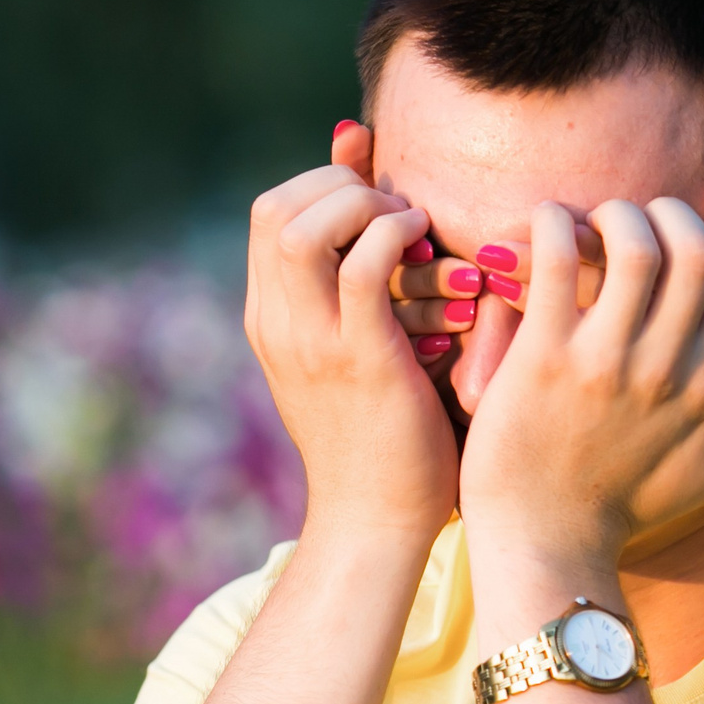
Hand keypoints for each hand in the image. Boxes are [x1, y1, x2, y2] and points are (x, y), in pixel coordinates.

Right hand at [243, 160, 455, 541]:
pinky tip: (433, 256)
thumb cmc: (386, 435)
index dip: (326, 182)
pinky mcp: (357, 360)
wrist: (376, 522)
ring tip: (413, 231)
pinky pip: (361, 269)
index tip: (383, 199)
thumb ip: (365, 286)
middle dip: (343, 184)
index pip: (270, 211)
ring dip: (366, 208)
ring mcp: (310, 341)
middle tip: (397, 211)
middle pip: (276, 207)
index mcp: (270, 318)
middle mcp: (277, 324)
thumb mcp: (363, 348)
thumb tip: (393, 218)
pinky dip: (397, 241)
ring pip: (305, 227)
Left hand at [458, 199, 703, 566]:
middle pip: (694, 251)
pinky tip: (546, 223)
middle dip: (670, 213)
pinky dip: (552, 225)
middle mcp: (664, 369)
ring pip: (633, 247)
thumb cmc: (628, 506)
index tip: (686, 240)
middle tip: (640, 217)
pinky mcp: (542, 357)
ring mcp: (603, 361)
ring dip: (617, 214)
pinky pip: (555, 263)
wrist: (549, 542)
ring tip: (595, 221)